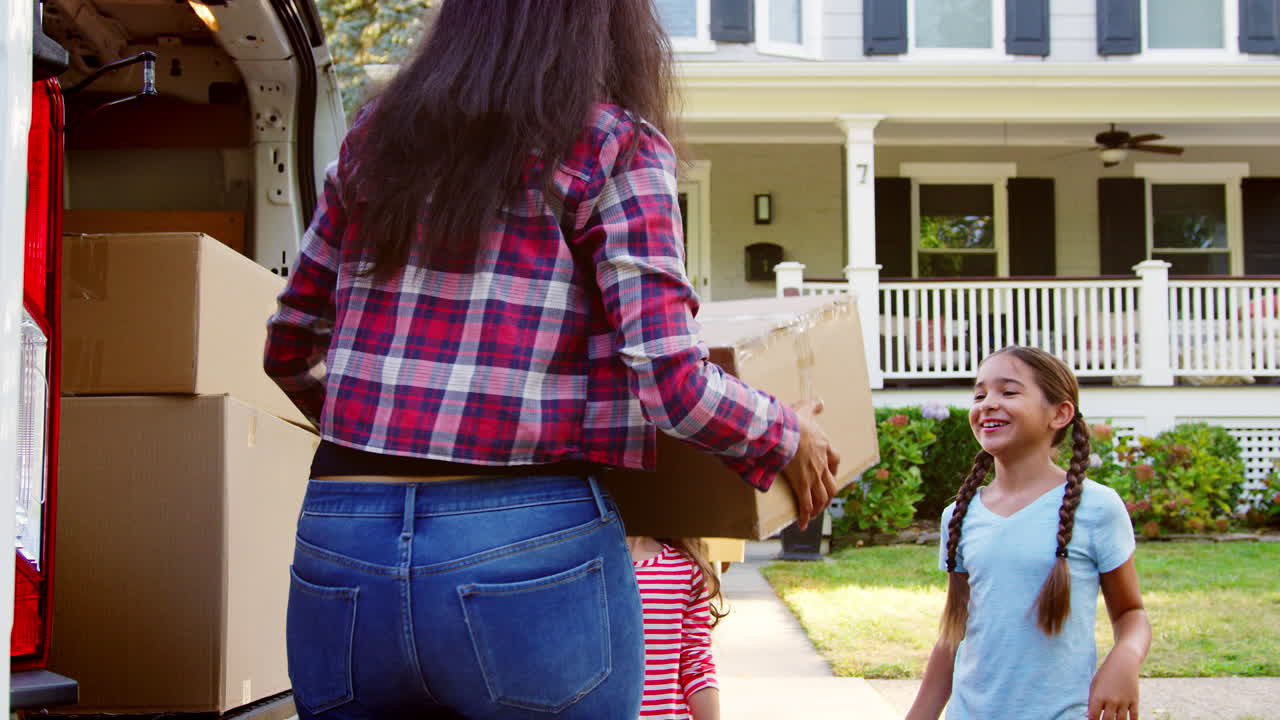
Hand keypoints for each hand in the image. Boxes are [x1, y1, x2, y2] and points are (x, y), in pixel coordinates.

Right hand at [781, 399, 838, 530]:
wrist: (785, 433)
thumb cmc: (793, 422)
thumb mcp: (805, 409)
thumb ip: (813, 406)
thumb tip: (821, 402)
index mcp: (823, 446)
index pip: (835, 460)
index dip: (833, 469)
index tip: (831, 473)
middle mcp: (821, 464)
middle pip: (831, 484)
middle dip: (828, 494)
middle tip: (823, 501)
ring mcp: (813, 476)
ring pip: (822, 496)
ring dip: (819, 507)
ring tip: (813, 515)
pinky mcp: (802, 484)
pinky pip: (806, 504)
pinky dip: (805, 516)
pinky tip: (802, 525)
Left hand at [1088, 649, 1140, 719]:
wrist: (1124, 663)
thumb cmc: (1105, 674)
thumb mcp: (1094, 685)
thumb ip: (1091, 701)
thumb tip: (1088, 715)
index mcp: (1098, 697)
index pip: (1093, 716)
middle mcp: (1111, 701)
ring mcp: (1124, 702)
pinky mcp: (1134, 701)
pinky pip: (1134, 717)